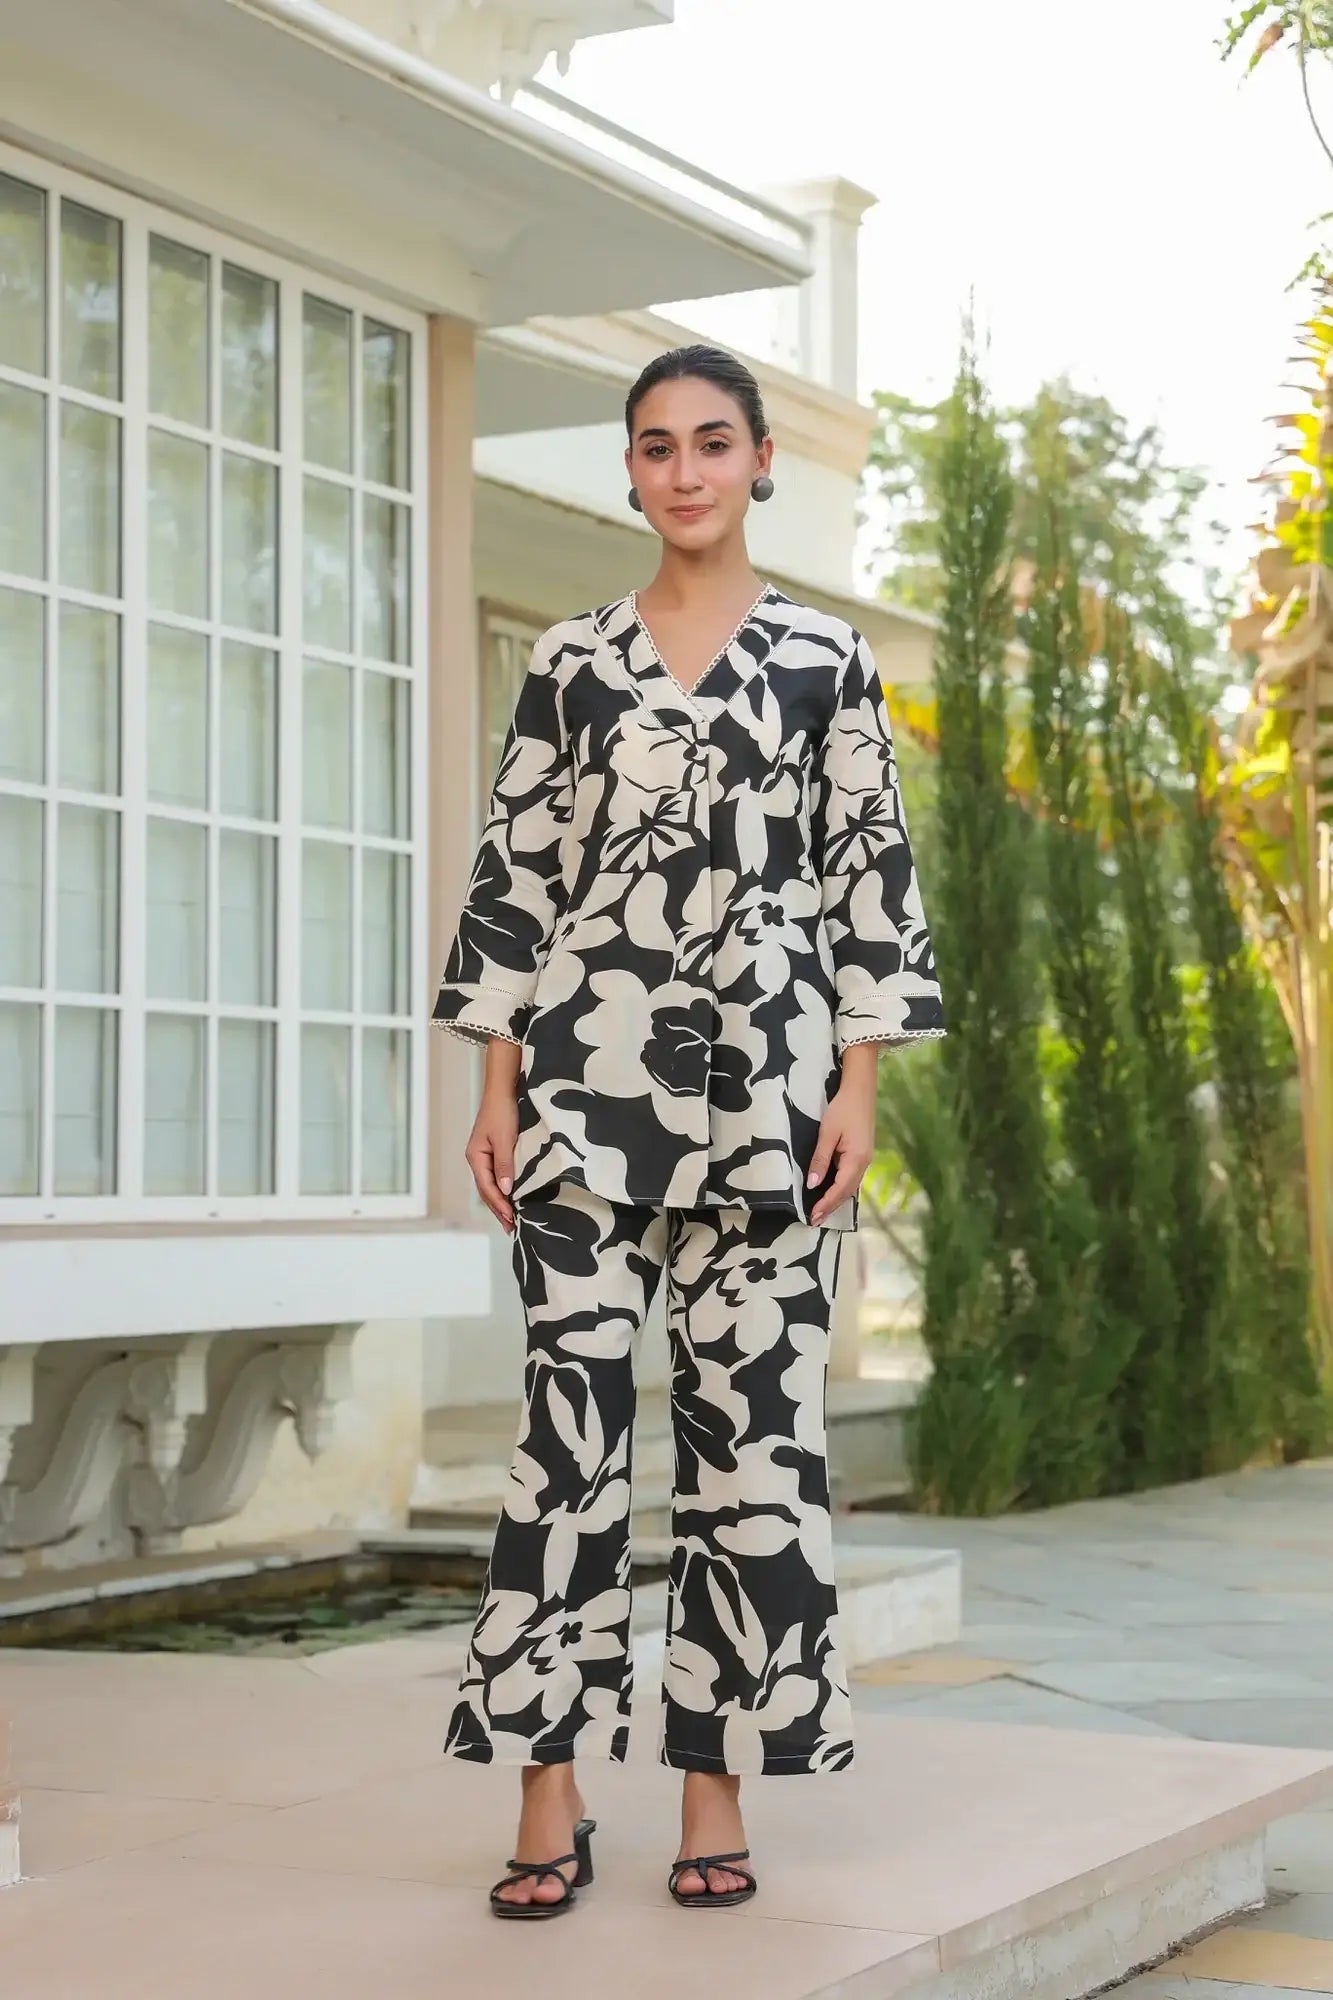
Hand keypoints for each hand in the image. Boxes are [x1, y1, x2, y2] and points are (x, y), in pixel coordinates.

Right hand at [464, 1039, 521, 1232]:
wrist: (502, 1089)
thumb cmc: (503, 1112)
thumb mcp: (505, 1138)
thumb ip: (505, 1164)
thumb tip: (506, 1190)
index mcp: (476, 1157)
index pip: (488, 1188)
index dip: (500, 1205)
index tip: (512, 1219)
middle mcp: (477, 1159)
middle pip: (487, 1190)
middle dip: (498, 1209)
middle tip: (511, 1228)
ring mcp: (484, 1156)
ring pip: (491, 1185)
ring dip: (500, 1202)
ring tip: (510, 1220)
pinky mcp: (493, 1151)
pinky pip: (496, 1176)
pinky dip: (503, 1190)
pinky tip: (510, 1197)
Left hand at [806, 1046, 877, 1224]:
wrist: (860, 1091)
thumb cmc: (842, 1109)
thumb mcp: (827, 1133)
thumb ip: (820, 1159)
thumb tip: (812, 1184)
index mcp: (856, 1159)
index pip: (839, 1189)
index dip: (825, 1204)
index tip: (813, 1216)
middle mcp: (864, 1163)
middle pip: (846, 1192)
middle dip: (831, 1207)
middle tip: (814, 1221)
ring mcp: (865, 1160)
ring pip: (850, 1186)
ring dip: (836, 1200)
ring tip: (820, 1212)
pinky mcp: (862, 1154)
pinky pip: (851, 1178)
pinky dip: (841, 1189)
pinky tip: (831, 1193)